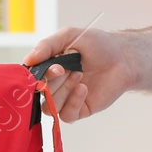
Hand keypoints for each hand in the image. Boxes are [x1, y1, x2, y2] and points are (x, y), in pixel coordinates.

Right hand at [21, 26, 136, 122]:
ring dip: (64, 90)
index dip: (37, 76)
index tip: (55, 66)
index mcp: (47, 68)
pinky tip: (83, 88)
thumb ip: (47, 46)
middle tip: (68, 68)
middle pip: (40, 94)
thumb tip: (28, 60)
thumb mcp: (69, 36)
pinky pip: (66, 116)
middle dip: (53, 81)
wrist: (123, 57)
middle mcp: (53, 85)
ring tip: (80, 75)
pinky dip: (73, 102)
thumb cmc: (97, 44)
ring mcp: (66, 99)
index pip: (30, 79)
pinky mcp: (80, 110)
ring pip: (50, 107)